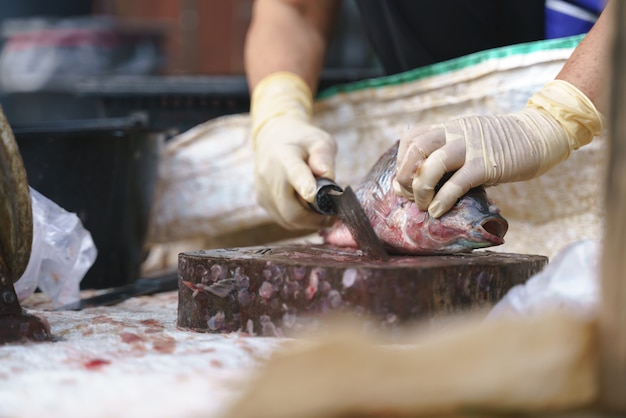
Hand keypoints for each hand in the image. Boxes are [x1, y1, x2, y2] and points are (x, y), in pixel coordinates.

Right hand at [251, 72, 336, 229]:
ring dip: (307, 220)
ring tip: (320, 209)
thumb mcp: (319, 141)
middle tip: (331, 215)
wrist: (273, 139)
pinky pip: (283, 219)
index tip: (316, 197)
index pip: (295, 175)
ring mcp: (264, 192)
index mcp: (285, 157)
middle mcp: (270, 177)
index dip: (306, 188)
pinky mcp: (262, 201)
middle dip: (315, 218)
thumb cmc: (301, 141)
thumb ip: (324, 158)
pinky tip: (306, 208)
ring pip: (288, 220)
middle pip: (292, 211)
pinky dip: (298, 219)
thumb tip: (328, 178)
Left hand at [393, 80, 603, 217]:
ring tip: (424, 206)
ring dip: (421, 189)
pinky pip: (457, 182)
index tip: (404, 182)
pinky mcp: (486, 164)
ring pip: (433, 164)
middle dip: (405, 176)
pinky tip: (437, 211)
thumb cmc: (501, 146)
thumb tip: (424, 183)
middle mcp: (455, 133)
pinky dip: (443, 199)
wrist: (539, 136)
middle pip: (416, 148)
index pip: (411, 138)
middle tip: (410, 196)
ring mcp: (470, 147)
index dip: (402, 162)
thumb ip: (448, 156)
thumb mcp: (469, 142)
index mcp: (449, 127)